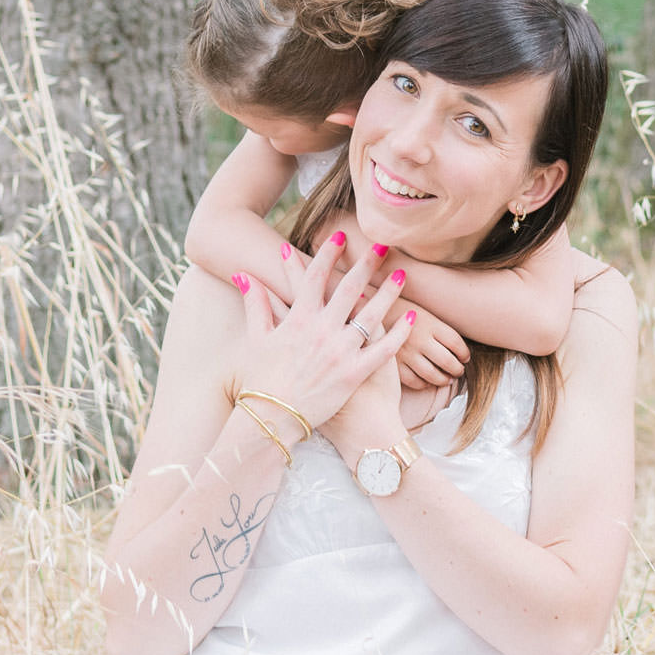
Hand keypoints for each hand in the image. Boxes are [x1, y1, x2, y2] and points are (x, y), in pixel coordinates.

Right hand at [228, 232, 411, 441]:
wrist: (272, 418)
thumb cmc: (262, 380)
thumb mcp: (256, 339)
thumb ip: (255, 304)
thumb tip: (243, 275)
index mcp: (298, 319)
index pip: (316, 276)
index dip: (329, 253)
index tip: (341, 235)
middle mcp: (321, 330)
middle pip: (349, 288)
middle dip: (367, 264)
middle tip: (383, 245)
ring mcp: (340, 351)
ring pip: (371, 315)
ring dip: (388, 292)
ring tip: (403, 275)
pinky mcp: (354, 374)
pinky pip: (383, 349)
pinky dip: (399, 333)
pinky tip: (411, 318)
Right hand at [397, 305, 468, 390]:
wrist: (376, 314)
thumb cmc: (407, 316)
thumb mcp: (427, 316)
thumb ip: (442, 332)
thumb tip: (462, 355)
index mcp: (430, 324)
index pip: (456, 344)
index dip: (464, 354)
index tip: (465, 358)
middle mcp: (419, 339)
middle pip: (447, 361)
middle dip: (457, 370)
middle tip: (459, 371)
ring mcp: (406, 353)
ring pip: (432, 375)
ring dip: (444, 380)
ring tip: (447, 379)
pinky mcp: (394, 365)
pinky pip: (415, 381)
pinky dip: (425, 384)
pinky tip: (428, 380)